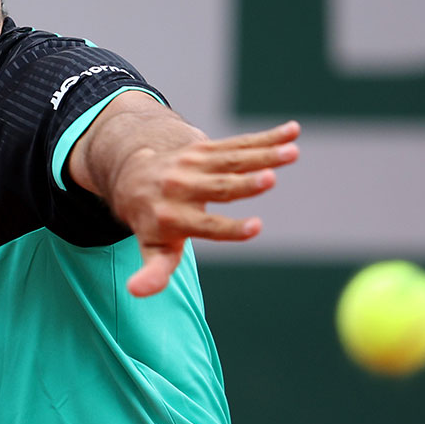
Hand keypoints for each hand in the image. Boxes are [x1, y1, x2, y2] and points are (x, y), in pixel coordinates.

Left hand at [111, 121, 299, 296]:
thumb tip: (137, 291)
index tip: (257, 228)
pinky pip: (237, 143)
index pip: (206, 226)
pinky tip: (292, 132)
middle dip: (245, 184)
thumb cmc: (152, 224)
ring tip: (292, 152)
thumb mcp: (151, 249)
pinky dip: (266, 138)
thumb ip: (153, 272)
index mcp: (173, 218)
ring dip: (264, 155)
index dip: (231, 229)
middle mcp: (182, 188)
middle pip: (219, 187)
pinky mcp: (203, 148)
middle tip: (270, 179)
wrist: (131, 178)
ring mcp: (193, 165)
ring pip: (232, 160)